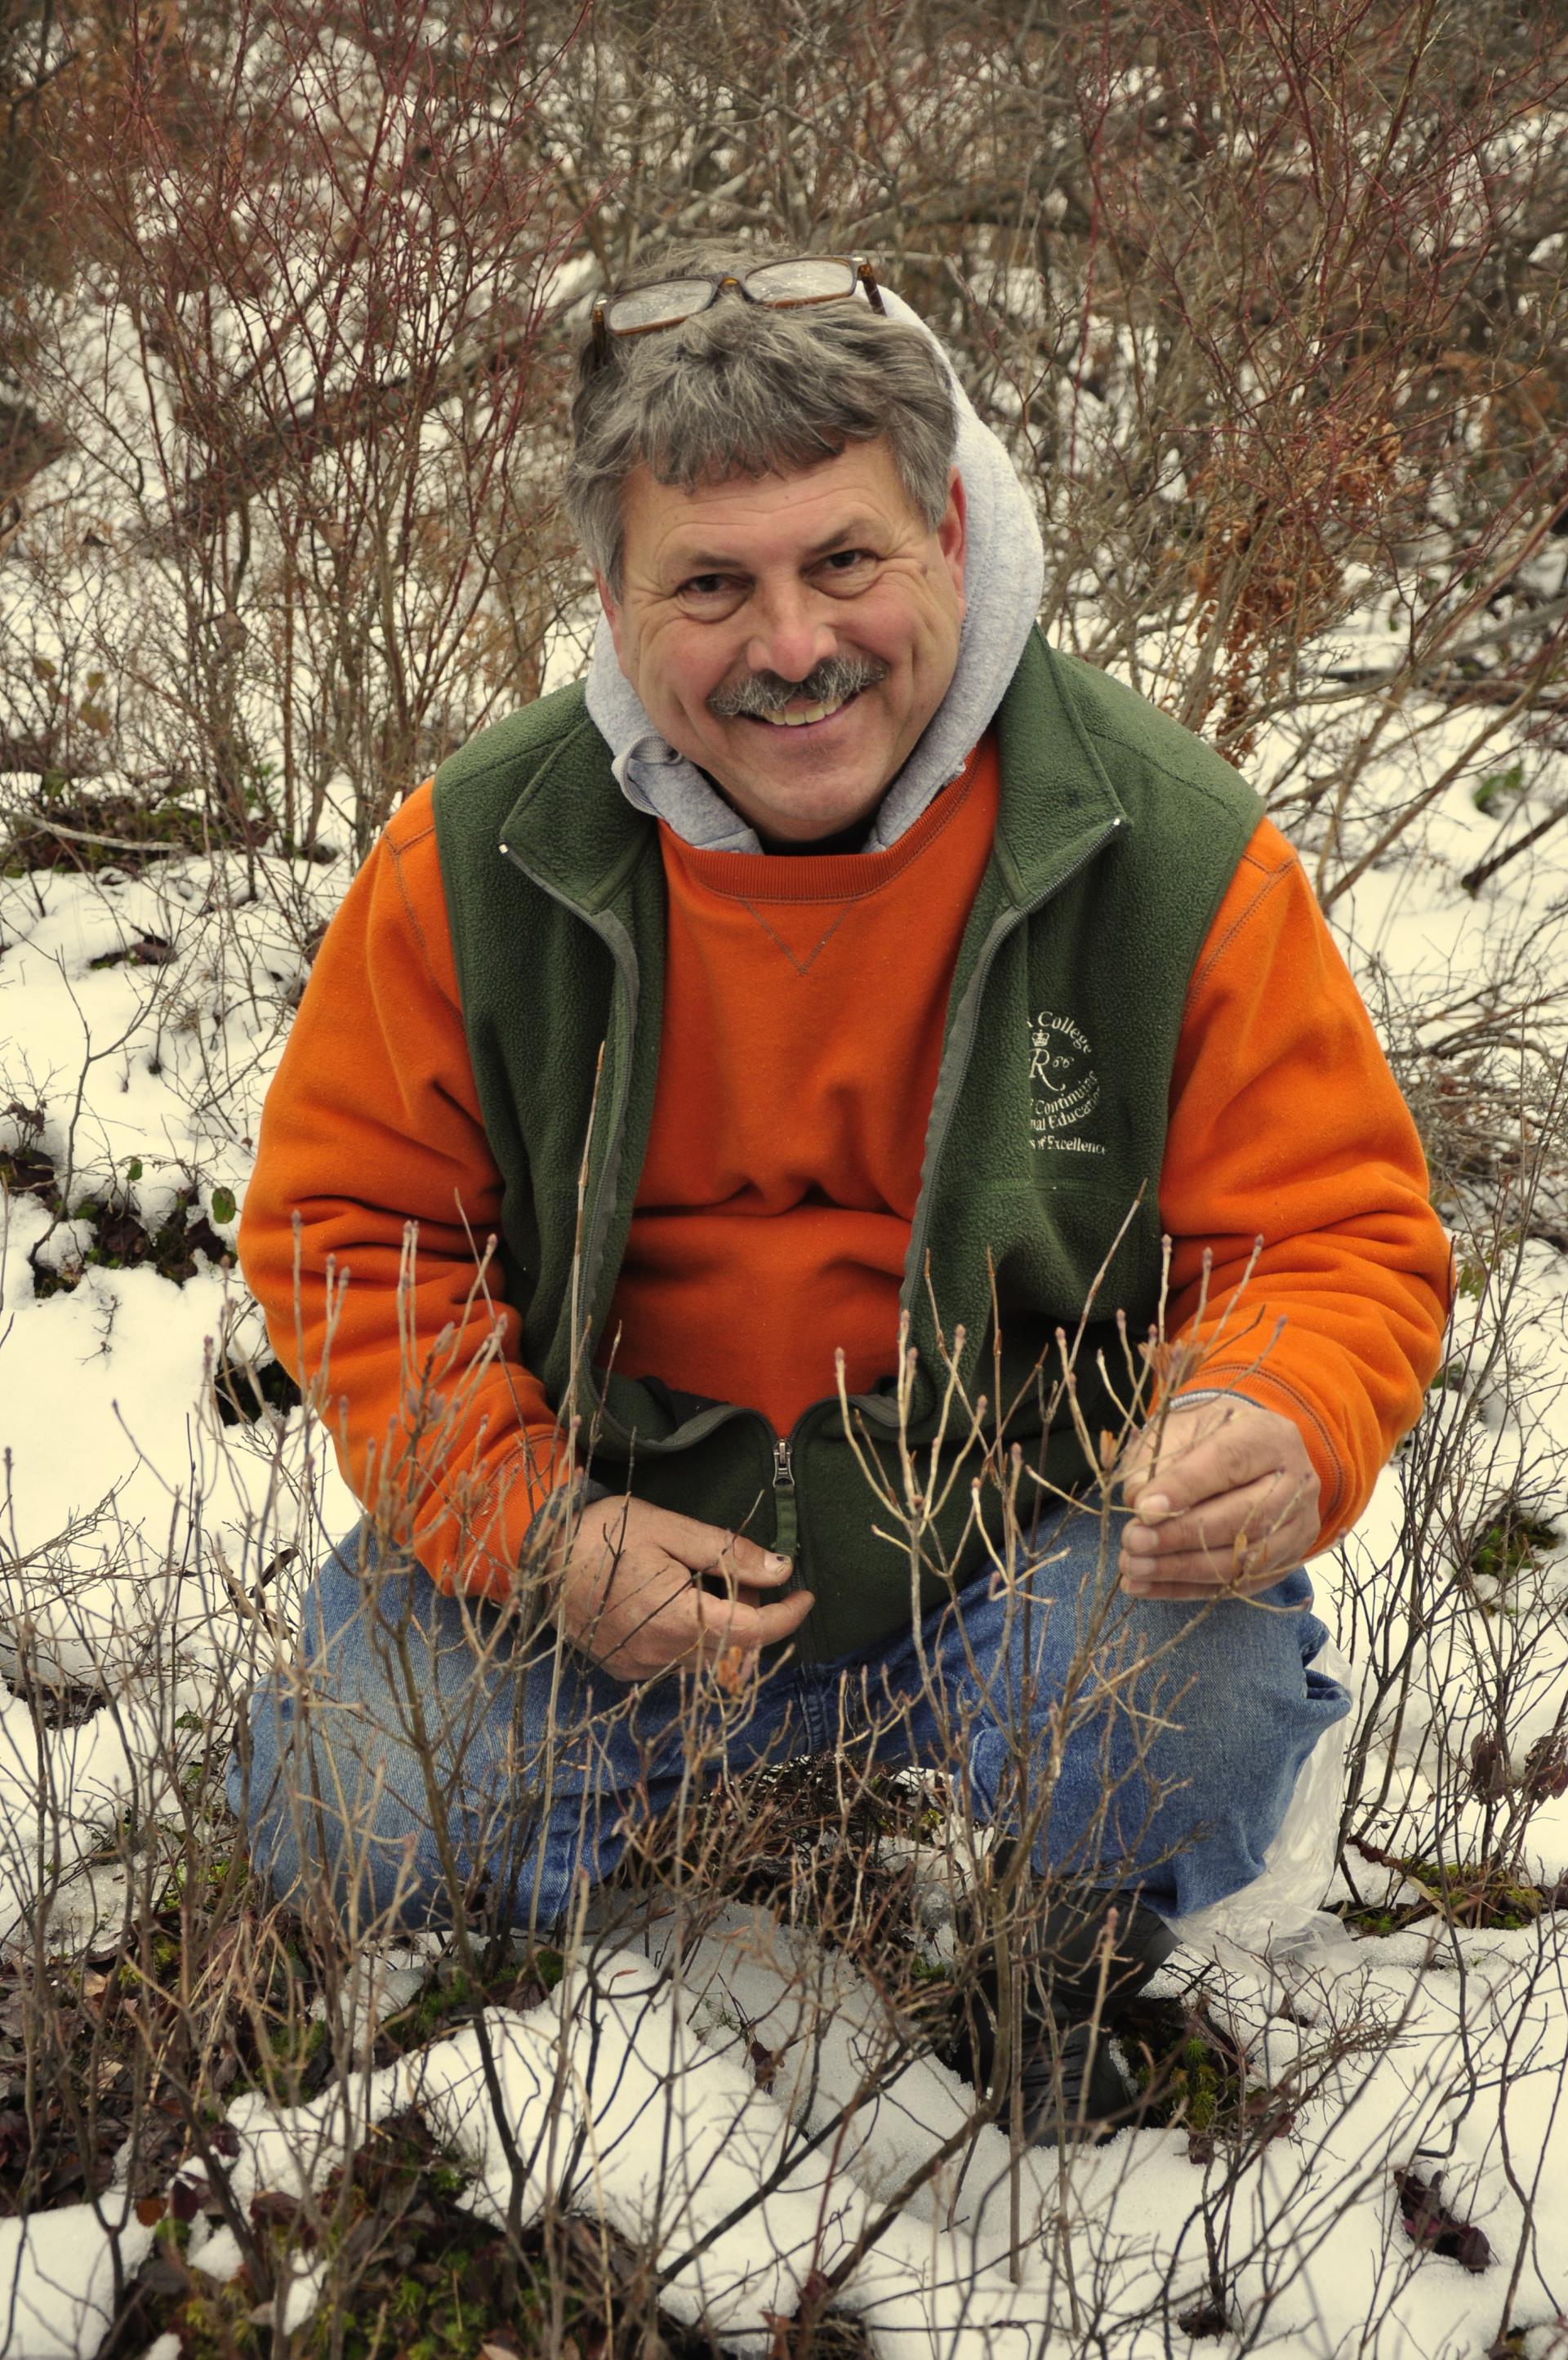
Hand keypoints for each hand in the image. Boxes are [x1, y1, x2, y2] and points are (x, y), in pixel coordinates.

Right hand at [551, 1497, 812, 1682]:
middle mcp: (663, 1655)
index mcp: (679, 1620)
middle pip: (736, 1650)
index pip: (755, 1633)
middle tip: (746, 1575)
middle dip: (755, 1616)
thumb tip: (781, 1568)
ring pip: (709, 1660)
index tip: (806, 1594)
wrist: (535, 1560)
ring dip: (725, 1629)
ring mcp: (642, 1667)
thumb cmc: (602, 1535)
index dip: (788, 1616)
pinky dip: (694, 1638)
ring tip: (707, 1585)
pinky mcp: (626, 1669)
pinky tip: (677, 1604)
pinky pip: (678, 1663)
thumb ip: (728, 1551)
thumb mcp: (669, 1528)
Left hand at [1116, 1399, 1319, 1600]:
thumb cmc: (1207, 1437)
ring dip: (1180, 1568)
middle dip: (1181, 1534)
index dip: (1185, 1487)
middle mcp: (1296, 1482)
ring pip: (1241, 1559)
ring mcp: (1297, 1526)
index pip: (1228, 1461)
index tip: (1143, 1509)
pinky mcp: (1286, 1561)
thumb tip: (1138, 1502)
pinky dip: (1186, 1589)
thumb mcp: (1178, 1429)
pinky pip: (1236, 1584)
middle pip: (1242, 1517)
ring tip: (1132, 1566)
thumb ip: (1156, 1460)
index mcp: (1270, 1437)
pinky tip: (1146, 1586)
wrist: (1248, 1455)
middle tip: (1132, 1541)